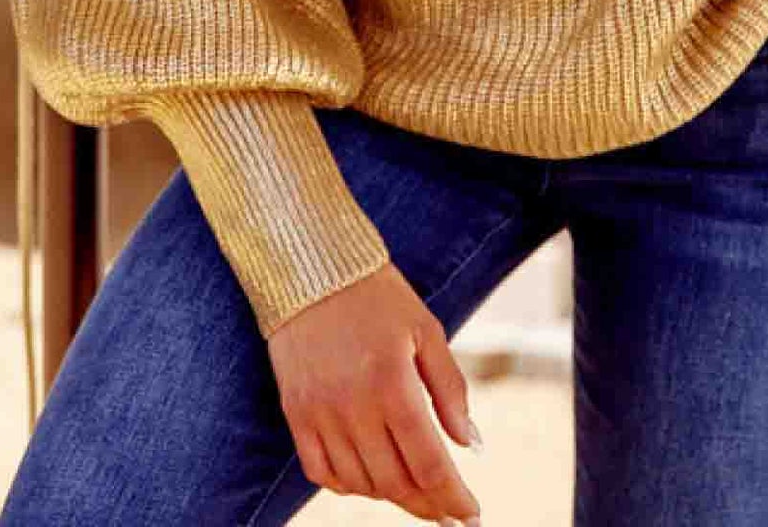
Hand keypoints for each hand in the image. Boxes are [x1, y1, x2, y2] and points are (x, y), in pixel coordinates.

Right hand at [267, 261, 482, 523]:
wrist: (310, 267)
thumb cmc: (378, 295)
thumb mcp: (426, 329)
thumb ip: (450, 389)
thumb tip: (472, 446)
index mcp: (392, 382)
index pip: (428, 463)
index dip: (453, 497)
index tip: (471, 515)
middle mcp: (353, 405)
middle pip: (396, 482)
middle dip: (428, 505)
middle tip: (448, 511)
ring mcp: (319, 412)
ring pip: (360, 484)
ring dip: (392, 496)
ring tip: (415, 492)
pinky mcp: (295, 413)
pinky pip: (321, 472)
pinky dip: (349, 486)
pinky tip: (370, 479)